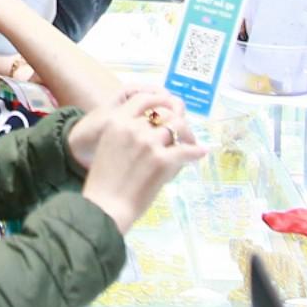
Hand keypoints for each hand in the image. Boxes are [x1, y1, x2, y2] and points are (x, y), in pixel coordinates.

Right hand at [70, 88, 205, 230]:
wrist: (105, 206)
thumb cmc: (105, 182)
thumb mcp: (109, 147)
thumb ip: (127, 134)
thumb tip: (154, 129)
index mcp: (117, 122)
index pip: (143, 99)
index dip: (159, 100)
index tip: (169, 106)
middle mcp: (133, 128)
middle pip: (164, 113)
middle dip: (176, 119)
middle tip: (183, 131)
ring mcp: (149, 143)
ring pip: (178, 127)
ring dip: (188, 134)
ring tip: (191, 143)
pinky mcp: (162, 160)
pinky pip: (187, 150)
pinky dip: (196, 151)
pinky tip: (201, 152)